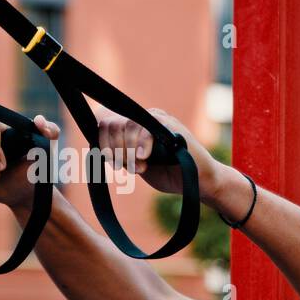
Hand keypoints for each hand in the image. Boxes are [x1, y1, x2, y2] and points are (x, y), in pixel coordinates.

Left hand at [96, 108, 220, 197]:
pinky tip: (145, 158)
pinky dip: (140, 144)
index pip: (106, 125)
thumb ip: (122, 155)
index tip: (116, 165)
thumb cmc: (170, 175)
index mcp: (135, 127)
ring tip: (141, 167)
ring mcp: (158, 119)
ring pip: (126, 125)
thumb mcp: (137, 165)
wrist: (199, 182)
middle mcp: (144, 118)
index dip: (104, 145)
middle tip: (128, 168)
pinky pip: (145, 127)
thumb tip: (99, 150)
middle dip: (115, 150)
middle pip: (112, 124)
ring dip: (127, 151)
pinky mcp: (169, 124)